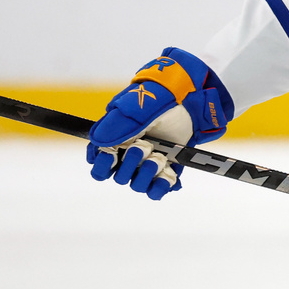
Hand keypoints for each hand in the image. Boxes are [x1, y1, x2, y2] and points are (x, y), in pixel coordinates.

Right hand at [87, 47, 232, 199]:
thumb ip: (114, 126)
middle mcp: (129, 155)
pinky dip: (161, 187)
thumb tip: (99, 145)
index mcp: (115, 141)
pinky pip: (157, 190)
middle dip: (130, 164)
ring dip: (146, 175)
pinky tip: (167, 177)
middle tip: (144, 146)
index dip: (103, 165)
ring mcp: (148, 163)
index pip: (99, 166)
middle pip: (119, 177)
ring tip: (159, 158)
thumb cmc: (158, 100)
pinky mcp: (167, 168)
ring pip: (137, 185)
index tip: (112, 155)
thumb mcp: (133, 109)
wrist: (188, 99)